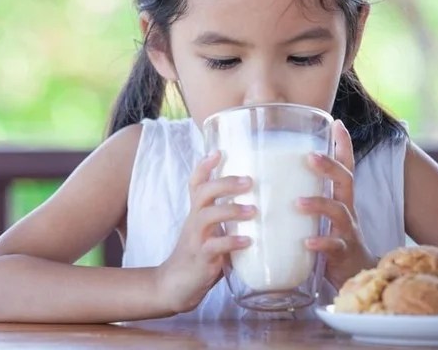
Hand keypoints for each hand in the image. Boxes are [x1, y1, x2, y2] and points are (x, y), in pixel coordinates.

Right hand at [154, 151, 255, 313]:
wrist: (174, 285)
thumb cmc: (200, 257)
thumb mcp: (212, 233)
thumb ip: (229, 221)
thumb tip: (262, 207)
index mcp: (197, 213)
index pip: (196, 184)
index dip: (204, 166)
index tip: (218, 151)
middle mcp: (194, 222)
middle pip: (202, 192)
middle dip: (224, 183)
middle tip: (249, 180)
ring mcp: (195, 239)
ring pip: (207, 215)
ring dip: (231, 210)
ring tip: (254, 211)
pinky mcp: (200, 258)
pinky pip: (214, 247)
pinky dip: (232, 242)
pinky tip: (248, 241)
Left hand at [297, 120, 376, 288]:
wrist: (350, 277)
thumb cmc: (327, 240)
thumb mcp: (317, 214)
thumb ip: (301, 194)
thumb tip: (266, 177)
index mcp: (338, 197)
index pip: (344, 166)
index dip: (343, 146)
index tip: (338, 123)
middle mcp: (346, 209)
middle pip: (346, 181)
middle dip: (330, 167)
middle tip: (310, 157)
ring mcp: (346, 231)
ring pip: (339, 212)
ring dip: (319, 204)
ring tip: (298, 203)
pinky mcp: (342, 254)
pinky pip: (334, 247)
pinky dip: (321, 244)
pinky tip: (307, 243)